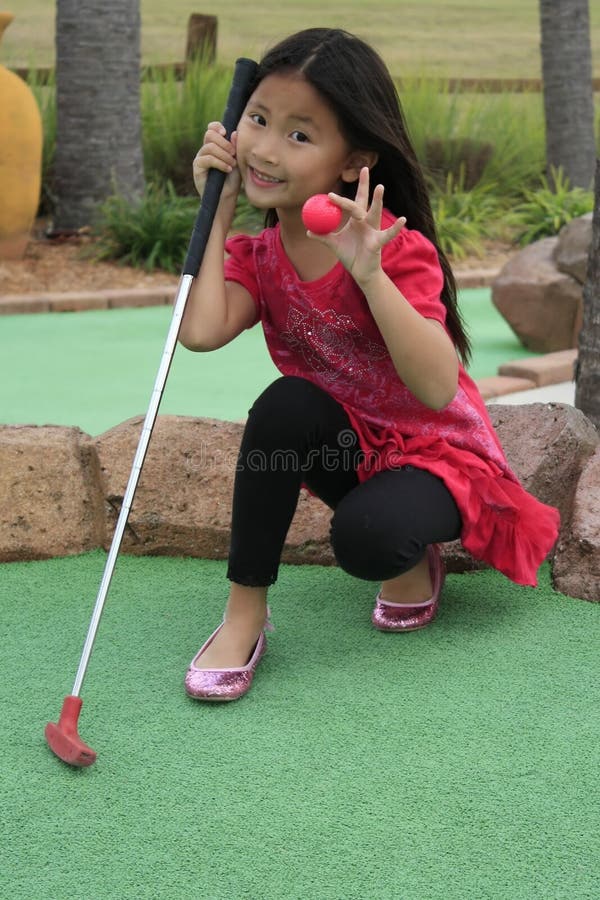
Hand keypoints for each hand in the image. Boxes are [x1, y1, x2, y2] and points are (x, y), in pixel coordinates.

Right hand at [192, 121, 240, 202]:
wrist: (226, 198)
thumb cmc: (232, 181)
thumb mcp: (237, 161)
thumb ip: (235, 147)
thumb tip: (234, 132)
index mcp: (214, 146)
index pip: (211, 129)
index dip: (217, 127)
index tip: (226, 133)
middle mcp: (205, 150)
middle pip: (209, 134)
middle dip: (224, 143)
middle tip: (234, 154)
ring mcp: (200, 158)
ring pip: (209, 147)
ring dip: (224, 155)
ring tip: (232, 164)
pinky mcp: (197, 168)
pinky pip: (207, 159)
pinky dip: (219, 163)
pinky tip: (227, 169)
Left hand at [308, 167, 404, 286]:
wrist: (361, 273)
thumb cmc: (351, 256)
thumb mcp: (334, 245)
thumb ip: (323, 237)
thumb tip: (308, 230)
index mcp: (356, 220)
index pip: (351, 202)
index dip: (341, 198)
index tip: (329, 194)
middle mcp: (366, 222)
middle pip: (365, 201)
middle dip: (365, 185)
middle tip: (365, 168)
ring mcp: (373, 230)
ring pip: (375, 213)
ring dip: (378, 201)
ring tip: (380, 187)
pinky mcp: (378, 242)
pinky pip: (387, 234)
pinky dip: (395, 228)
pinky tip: (403, 220)